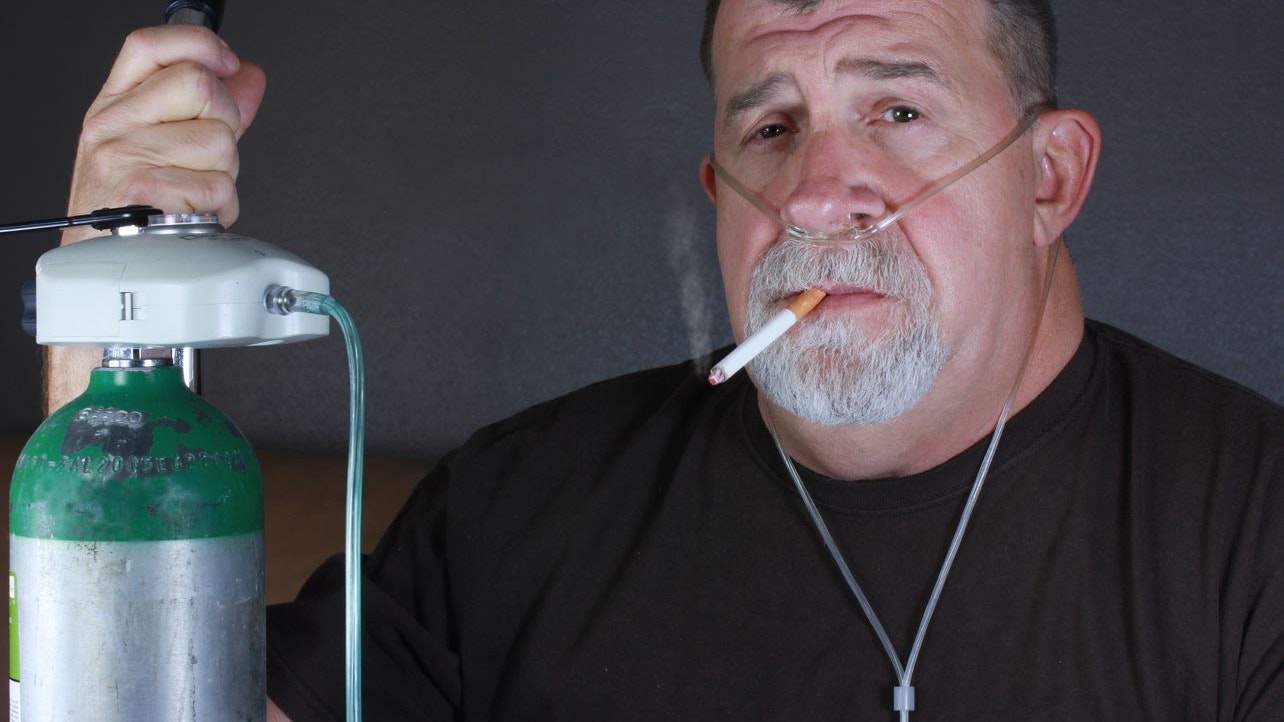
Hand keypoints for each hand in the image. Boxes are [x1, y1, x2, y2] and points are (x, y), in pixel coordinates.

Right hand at [63, 24, 265, 243]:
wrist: (99, 261)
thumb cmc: (128, 204)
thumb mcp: (156, 142)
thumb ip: (206, 108)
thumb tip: (247, 76)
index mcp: (116, 105)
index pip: (151, 46)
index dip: (200, 46)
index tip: (228, 65)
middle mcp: (115, 125)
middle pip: (201, 86)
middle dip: (225, 122)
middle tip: (207, 154)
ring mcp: (128, 157)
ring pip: (220, 141)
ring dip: (224, 173)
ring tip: (196, 190)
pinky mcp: (147, 193)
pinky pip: (219, 187)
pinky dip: (222, 207)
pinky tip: (197, 213)